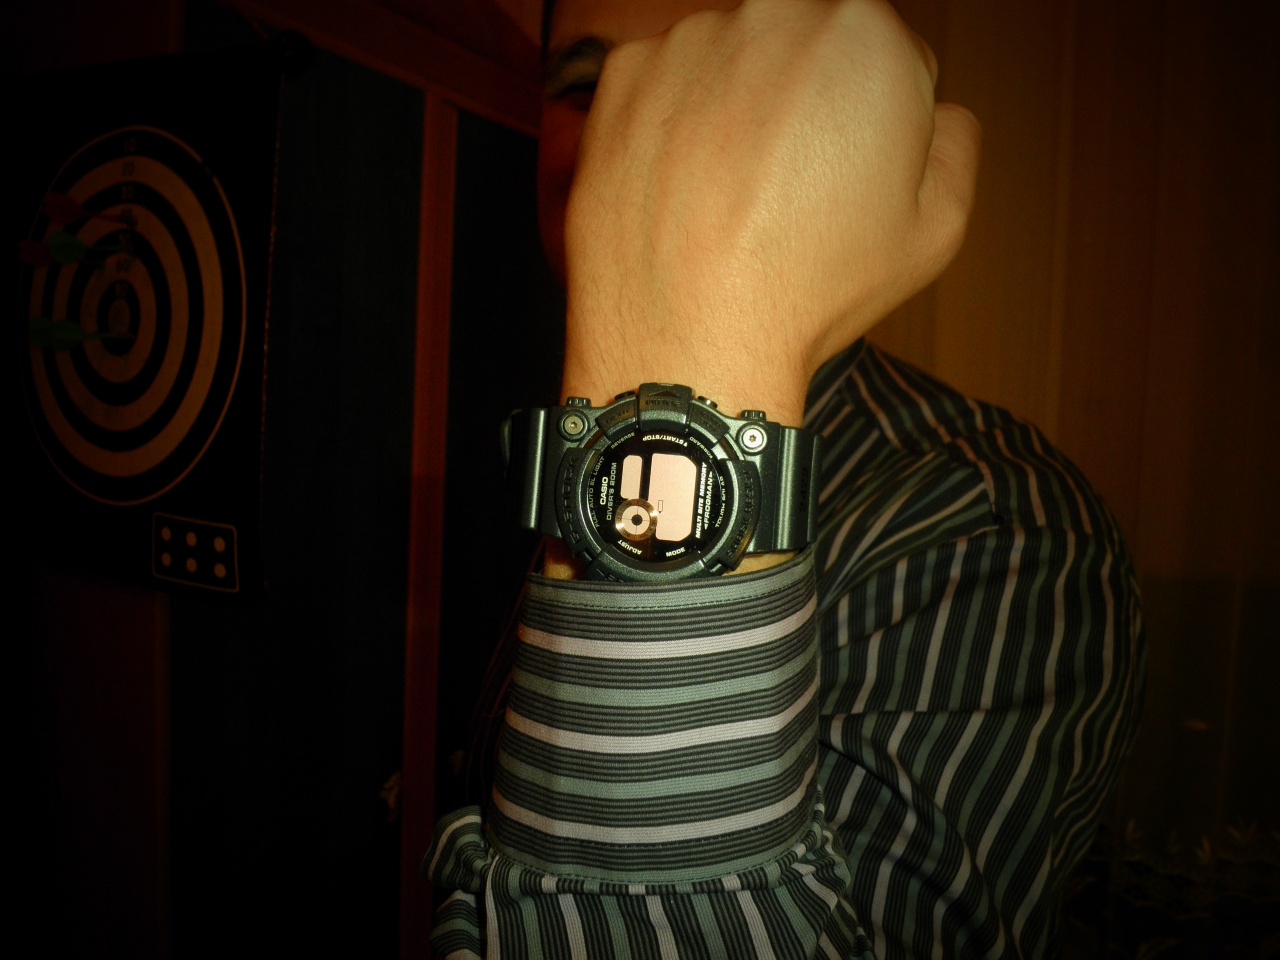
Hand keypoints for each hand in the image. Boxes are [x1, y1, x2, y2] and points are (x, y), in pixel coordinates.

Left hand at [561, 0, 980, 425]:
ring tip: (732, 201)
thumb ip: (953, 140)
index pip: (888, 58)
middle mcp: (775, 13)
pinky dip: (675, 128)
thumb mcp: (936, 228)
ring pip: (733, 63)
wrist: (690, 342)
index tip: (850, 178)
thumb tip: (933, 111)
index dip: (877, 125)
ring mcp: (690, 40)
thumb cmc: (811, 289)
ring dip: (738, 110)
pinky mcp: (625, 77)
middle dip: (806, 103)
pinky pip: (666, 89)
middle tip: (790, 191)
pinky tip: (686, 194)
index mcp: (867, 34)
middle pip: (807, 49)